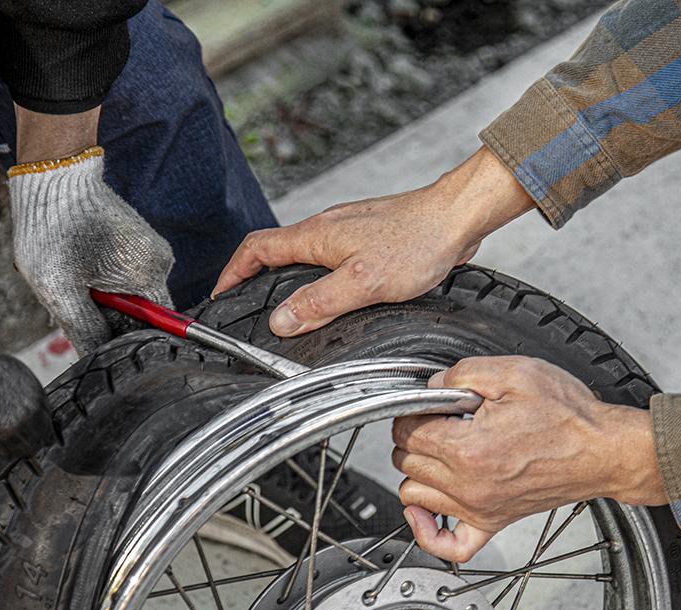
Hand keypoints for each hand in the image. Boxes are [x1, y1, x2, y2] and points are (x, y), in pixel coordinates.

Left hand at [8, 143, 173, 354]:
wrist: (52, 176)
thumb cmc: (54, 227)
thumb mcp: (60, 290)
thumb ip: (85, 331)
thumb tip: (98, 357)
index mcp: (150, 274)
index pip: (154, 326)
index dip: (126, 337)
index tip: (97, 334)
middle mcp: (159, 261)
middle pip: (137, 311)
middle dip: (103, 314)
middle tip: (69, 302)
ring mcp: (148, 248)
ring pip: (125, 293)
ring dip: (96, 296)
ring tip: (68, 280)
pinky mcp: (134, 241)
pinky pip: (121, 274)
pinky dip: (96, 278)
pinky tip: (73, 269)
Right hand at [212, 146, 534, 336]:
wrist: (458, 217)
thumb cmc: (418, 241)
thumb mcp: (363, 281)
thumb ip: (320, 302)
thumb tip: (281, 320)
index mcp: (316, 236)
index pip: (256, 250)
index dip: (232, 273)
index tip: (222, 295)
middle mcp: (327, 228)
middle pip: (277, 252)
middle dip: (258, 279)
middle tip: (252, 306)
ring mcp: (349, 232)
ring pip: (307, 256)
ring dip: (292, 280)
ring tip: (289, 307)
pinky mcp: (371, 238)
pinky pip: (334, 259)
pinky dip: (322, 278)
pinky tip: (337, 295)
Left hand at [391, 356, 667, 561]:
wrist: (604, 451)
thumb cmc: (569, 416)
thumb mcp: (515, 373)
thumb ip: (464, 374)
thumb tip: (434, 385)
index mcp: (468, 447)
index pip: (408, 431)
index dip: (413, 411)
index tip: (429, 404)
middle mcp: (468, 484)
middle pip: (406, 462)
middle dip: (415, 436)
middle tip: (438, 421)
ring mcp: (479, 508)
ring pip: (414, 495)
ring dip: (418, 472)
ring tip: (439, 452)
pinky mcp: (493, 523)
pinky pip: (448, 546)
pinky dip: (428, 532)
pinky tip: (426, 511)